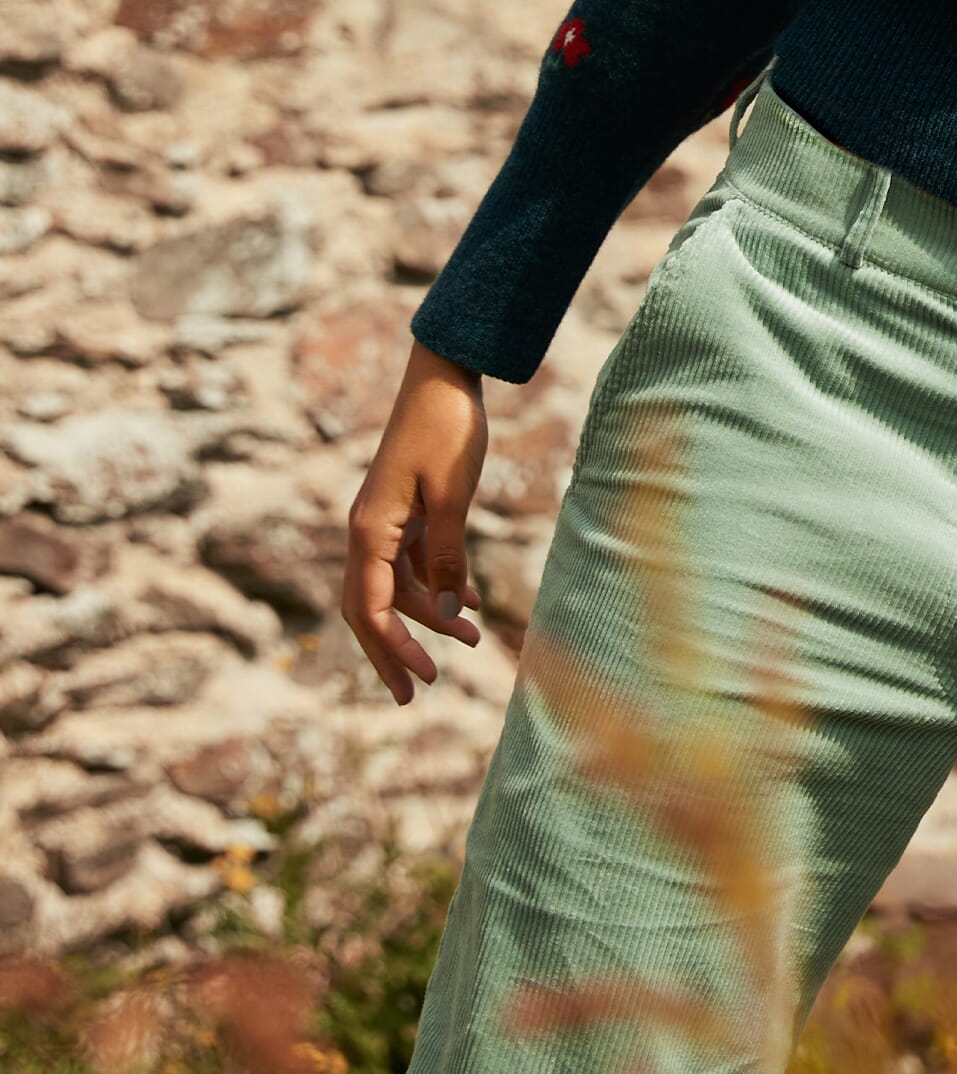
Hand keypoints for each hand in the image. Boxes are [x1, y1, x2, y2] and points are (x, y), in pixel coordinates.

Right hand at [343, 343, 489, 703]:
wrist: (445, 377)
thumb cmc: (447, 431)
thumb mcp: (453, 497)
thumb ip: (449, 557)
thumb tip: (449, 616)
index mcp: (369, 530)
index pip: (369, 607)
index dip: (393, 649)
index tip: (422, 682)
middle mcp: (368, 530)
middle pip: (368, 608)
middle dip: (390, 652)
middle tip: (412, 696)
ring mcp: (385, 521)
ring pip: (394, 588)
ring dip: (427, 618)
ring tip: (472, 642)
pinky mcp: (406, 512)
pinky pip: (412, 564)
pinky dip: (436, 588)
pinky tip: (468, 603)